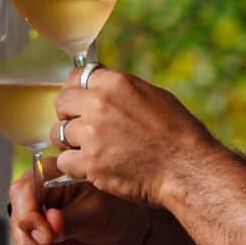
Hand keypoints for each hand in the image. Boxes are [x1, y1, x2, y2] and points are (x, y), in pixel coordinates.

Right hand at [9, 169, 155, 244]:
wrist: (118, 223)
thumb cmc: (111, 205)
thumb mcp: (96, 210)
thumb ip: (73, 219)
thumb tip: (52, 224)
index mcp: (48, 175)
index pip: (25, 191)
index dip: (30, 215)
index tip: (47, 237)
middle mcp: (34, 195)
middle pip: (18, 216)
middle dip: (29, 240)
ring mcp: (33, 218)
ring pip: (20, 237)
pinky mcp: (35, 239)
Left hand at [51, 68, 222, 210]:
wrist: (187, 168)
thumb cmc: (178, 133)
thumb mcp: (153, 96)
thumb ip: (121, 90)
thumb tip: (101, 88)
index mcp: (115, 83)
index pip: (75, 76)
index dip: (75, 90)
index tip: (78, 102)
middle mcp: (99, 104)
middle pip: (62, 103)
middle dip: (67, 116)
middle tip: (80, 128)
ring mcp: (92, 134)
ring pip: (58, 133)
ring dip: (70, 143)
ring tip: (88, 150)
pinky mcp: (90, 163)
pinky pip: (64, 161)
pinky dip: (74, 166)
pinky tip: (90, 167)